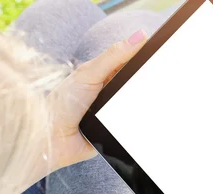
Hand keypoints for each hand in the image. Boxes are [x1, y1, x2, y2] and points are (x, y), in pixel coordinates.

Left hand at [47, 30, 146, 168]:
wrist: (52, 139)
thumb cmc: (63, 103)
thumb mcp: (89, 74)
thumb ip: (113, 56)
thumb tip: (139, 36)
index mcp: (103, 74)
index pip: (130, 61)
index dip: (145, 56)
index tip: (159, 52)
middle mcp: (110, 92)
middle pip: (136, 84)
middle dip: (146, 82)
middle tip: (154, 79)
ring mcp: (114, 112)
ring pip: (137, 104)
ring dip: (142, 103)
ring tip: (144, 101)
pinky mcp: (116, 131)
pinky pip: (134, 126)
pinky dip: (138, 123)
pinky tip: (143, 119)